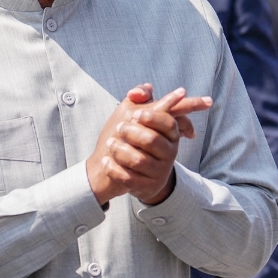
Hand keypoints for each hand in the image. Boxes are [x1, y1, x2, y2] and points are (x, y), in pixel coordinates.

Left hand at [86, 84, 211, 205]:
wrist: (128, 170)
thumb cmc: (133, 139)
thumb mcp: (137, 115)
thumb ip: (140, 99)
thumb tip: (140, 91)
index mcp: (171, 135)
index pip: (169, 123)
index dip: (152, 118)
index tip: (135, 114)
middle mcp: (169, 154)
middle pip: (152, 140)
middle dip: (131, 133)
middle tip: (119, 127)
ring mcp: (159, 172)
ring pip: (138, 160)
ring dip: (119, 150)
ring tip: (110, 144)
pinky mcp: (148, 187)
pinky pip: (128, 178)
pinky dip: (114, 169)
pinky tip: (106, 161)